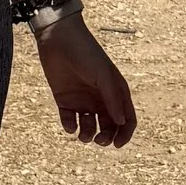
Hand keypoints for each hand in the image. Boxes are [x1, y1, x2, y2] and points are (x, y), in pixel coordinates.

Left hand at [35, 11, 135, 146]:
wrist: (59, 39)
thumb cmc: (87, 53)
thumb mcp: (103, 76)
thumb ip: (112, 99)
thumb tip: (121, 123)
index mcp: (116, 92)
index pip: (126, 119)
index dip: (125, 133)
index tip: (117, 144)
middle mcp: (101, 98)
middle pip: (108, 127)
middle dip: (106, 137)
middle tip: (99, 140)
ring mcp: (83, 100)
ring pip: (89, 127)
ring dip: (88, 135)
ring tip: (84, 135)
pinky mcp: (65, 100)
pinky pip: (69, 120)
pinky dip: (70, 127)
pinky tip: (70, 125)